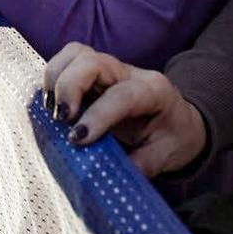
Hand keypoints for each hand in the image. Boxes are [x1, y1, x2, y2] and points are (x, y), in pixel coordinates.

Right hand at [44, 43, 209, 176]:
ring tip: (54, 111)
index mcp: (154, 92)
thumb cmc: (174, 138)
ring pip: (75, 54)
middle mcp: (129, 73)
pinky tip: (53, 103)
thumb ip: (139, 165)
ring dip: (56, 78)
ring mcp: (109, 69)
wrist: (179, 122)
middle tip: (62, 120)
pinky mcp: (92, 73)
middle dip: (69, 88)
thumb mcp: (166, 156)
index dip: (96, 115)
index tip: (77, 139)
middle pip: (92, 61)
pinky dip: (54, 77)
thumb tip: (108, 179)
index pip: (121, 95)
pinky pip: (67, 61)